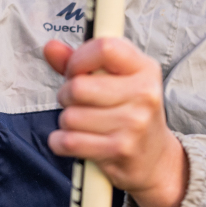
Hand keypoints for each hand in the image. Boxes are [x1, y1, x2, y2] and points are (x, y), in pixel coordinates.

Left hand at [43, 37, 188, 206]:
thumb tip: (50, 47)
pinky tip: (73, 140)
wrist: (154, 159)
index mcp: (144, 68)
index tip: (75, 71)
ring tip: (82, 123)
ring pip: (70, 116)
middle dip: (66, 95)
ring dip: (66, 121)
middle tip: (77, 102)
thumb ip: (80, 61)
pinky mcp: (120, 150)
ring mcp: (134, 124)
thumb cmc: (127, 111)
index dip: (79, 59)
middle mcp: (144, 94)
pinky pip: (69, 142)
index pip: (105, 48)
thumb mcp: (114, 80)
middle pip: (78, 87)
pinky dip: (60, 142)